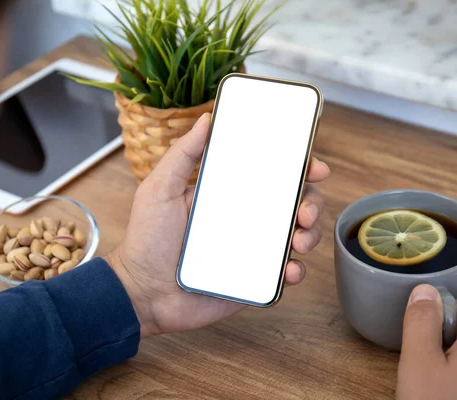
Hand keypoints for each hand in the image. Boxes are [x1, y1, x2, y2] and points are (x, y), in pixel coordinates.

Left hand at [106, 113, 329, 337]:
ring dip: (310, 235)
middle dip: (311, 202)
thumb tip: (207, 119)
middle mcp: (246, 218)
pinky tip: (289, 270)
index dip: (298, 167)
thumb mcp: (160, 189)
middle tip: (304, 211)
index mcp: (229, 193)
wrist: (143, 294)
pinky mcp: (254, 278)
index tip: (314, 166)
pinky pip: (285, 272)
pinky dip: (295, 270)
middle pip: (293, 203)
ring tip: (298, 241)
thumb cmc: (147, 240)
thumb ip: (182, 154)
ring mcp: (252, 248)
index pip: (271, 174)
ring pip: (297, 235)